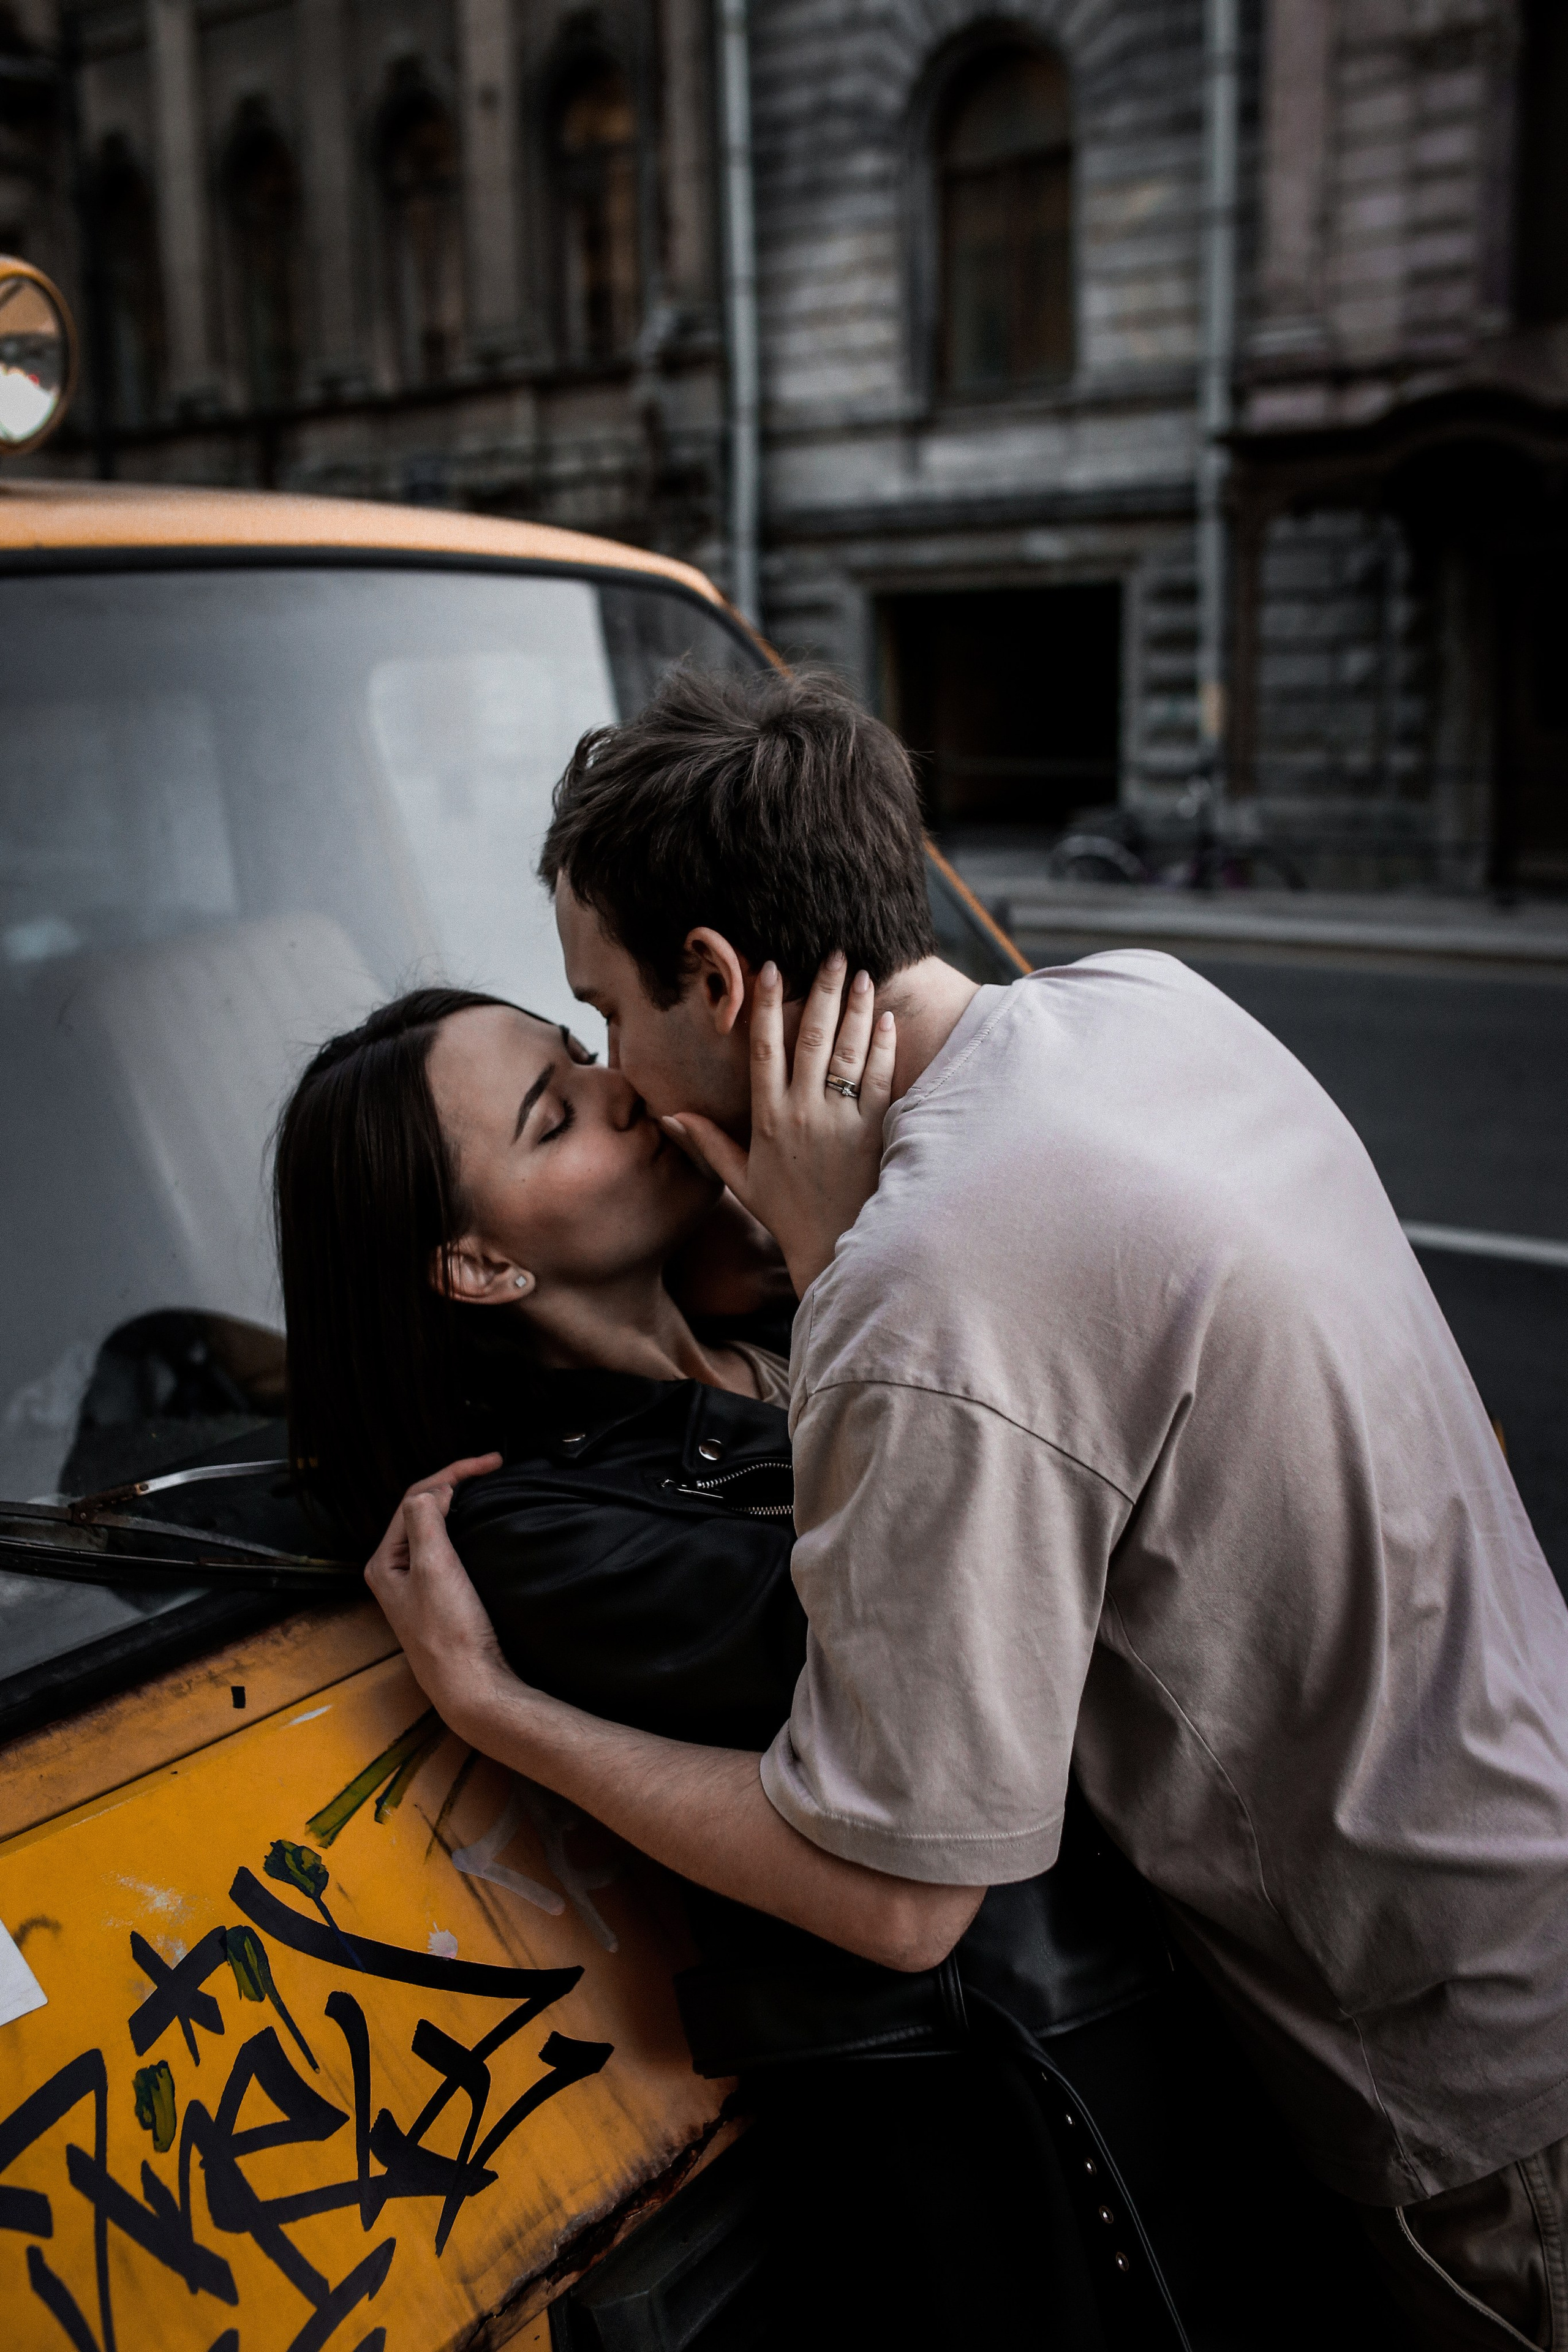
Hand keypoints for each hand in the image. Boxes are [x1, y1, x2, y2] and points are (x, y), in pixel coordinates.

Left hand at [363, 1455, 517, 1741]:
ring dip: (460, 1503)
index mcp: (384, 1562)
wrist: (472, 1685)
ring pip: (436, 1528)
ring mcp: (418, 1586)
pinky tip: (481, 1526)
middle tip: (492, 1467)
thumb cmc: (449, 1635)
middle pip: (423, 1510)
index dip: (451, 1474)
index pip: (415, 1499)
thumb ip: (425, 1520)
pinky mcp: (440, 1598)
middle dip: (455, 1483)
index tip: (489, 1464)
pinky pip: (448, 1549)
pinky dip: (465, 1528)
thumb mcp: (433, 1568)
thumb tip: (432, 1490)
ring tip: (486, 1486)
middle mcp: (396, 1572)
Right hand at [663, 954, 894, 1294]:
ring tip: (864, 974)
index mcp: (768, 1118)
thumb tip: (669, 1116)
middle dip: (823, 992)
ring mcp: (840, 1121)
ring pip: (848, 1053)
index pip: (765, 1050)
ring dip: (857, 1009)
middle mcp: (803, 1113)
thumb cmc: (786, 1213)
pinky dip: (884, 1047)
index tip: (772, 968)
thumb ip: (708, 1143)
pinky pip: (879, 1081)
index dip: (768, 1006)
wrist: (832, 1247)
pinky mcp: (873, 1132)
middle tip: (833, 953)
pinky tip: (887, 1019)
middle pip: (812, 1039)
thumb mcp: (741, 1179)